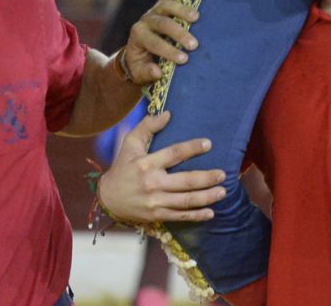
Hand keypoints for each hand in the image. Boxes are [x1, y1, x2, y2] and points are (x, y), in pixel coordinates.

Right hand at [97, 112, 226, 225]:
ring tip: (223, 191)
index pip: (174, 154)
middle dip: (206, 178)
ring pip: (185, 200)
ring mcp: (155, 202)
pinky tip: (211, 212)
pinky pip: (179, 216)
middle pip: (185, 181)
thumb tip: (168, 114)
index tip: (208, 144)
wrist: (107, 198)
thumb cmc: (122, 167)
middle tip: (223, 174)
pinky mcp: (156, 215)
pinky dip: (196, 216)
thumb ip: (147, 126)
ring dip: (206, 197)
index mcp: (147, 163)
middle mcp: (152, 183)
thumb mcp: (130, 143)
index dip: (192, 148)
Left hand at [121, 0, 199, 83]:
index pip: (154, 43)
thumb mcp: (140, 73)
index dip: (168, 50)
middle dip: (179, 33)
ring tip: (197, 17)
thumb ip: (147, 72)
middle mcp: (145, 20)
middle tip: (194, 44)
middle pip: (162, 23)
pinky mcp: (162, 2)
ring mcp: (154, 9)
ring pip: (166, 4)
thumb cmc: (141, 63)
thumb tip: (158, 71)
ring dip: (182, 10)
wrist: (137, 49)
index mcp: (138, 37)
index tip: (184, 59)